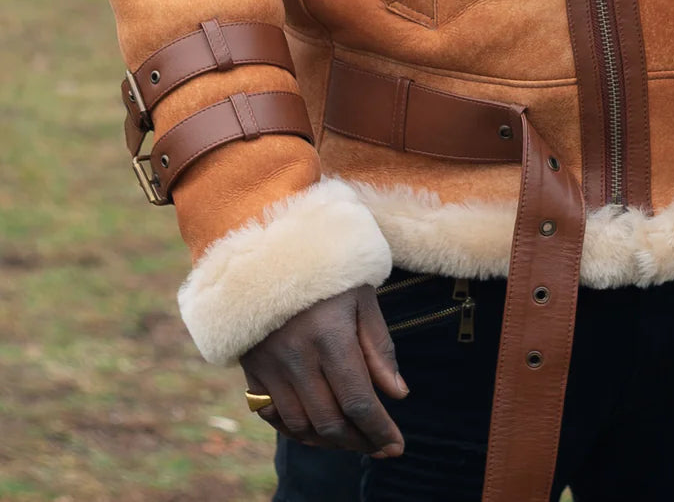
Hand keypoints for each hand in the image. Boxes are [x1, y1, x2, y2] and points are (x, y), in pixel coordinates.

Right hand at [241, 285, 407, 455]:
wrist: (269, 249)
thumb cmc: (327, 270)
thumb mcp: (362, 297)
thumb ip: (379, 347)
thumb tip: (398, 394)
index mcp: (330, 336)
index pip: (358, 401)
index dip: (379, 430)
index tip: (397, 446)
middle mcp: (298, 357)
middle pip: (330, 422)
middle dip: (359, 442)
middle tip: (379, 445)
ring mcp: (270, 365)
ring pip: (301, 426)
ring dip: (329, 441)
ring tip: (353, 439)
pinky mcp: (252, 368)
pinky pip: (272, 416)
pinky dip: (296, 430)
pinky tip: (316, 430)